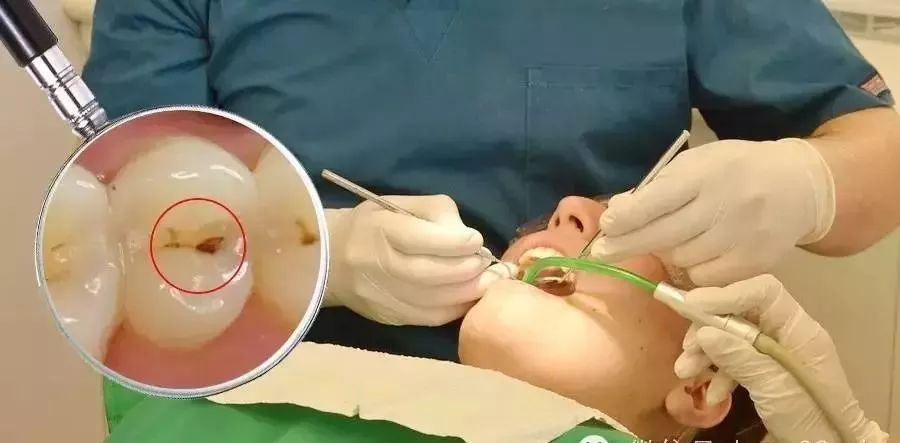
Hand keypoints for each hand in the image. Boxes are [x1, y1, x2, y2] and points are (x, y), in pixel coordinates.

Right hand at [324, 194, 516, 325]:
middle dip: (469, 270)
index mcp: (380, 229)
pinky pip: (430, 318)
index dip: (457, 242)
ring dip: (469, 292)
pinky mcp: (389, 317)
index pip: (422, 239)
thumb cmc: (374, 225)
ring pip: (434, 301)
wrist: (330, 258)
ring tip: (490, 281)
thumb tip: (468, 239)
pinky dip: (456, 309)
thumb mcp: (401, 205)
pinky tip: (470, 298)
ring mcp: (382, 295)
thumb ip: (438, 214)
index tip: (476, 240)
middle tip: (491, 265)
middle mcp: (379, 265)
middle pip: (431, 274)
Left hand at [592, 138, 835, 285]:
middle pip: (665, 235)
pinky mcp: (755, 263)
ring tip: (672, 239)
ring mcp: (743, 237)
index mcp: (709, 173)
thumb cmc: (735, 170)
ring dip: (667, 253)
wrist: (800, 185)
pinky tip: (696, 254)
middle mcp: (727, 205)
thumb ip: (657, 188)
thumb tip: (617, 210)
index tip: (607, 226)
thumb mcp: (697, 164)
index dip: (629, 217)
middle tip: (604, 252)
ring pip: (683, 259)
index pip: (659, 200)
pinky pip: (706, 277)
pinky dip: (692, 270)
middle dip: (629, 244)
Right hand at [677, 275, 886, 442]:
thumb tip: (704, 332)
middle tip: (686, 348)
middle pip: (740, 313)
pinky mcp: (766, 372)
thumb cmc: (811, 418)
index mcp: (800, 330)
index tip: (690, 307)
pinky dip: (717, 373)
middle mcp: (787, 334)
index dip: (726, 294)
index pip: (763, 292)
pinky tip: (712, 393)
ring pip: (732, 337)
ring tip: (685, 372)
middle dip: (707, 328)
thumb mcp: (775, 389)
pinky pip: (735, 360)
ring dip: (705, 352)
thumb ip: (741, 359)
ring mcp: (776, 353)